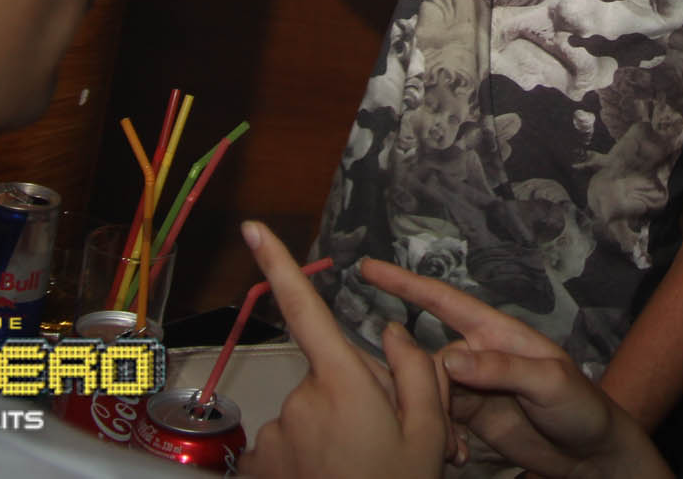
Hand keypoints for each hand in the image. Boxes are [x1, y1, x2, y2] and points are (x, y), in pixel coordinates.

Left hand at [237, 224, 452, 478]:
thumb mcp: (430, 432)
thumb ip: (418, 370)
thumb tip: (390, 331)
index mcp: (343, 383)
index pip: (306, 310)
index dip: (279, 265)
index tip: (252, 229)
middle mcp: (299, 401)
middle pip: (331, 374)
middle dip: (358, 394)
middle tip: (389, 438)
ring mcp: (273, 436)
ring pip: (310, 413)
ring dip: (334, 431)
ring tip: (363, 466)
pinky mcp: (257, 465)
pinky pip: (288, 445)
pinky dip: (307, 458)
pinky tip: (334, 476)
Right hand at [360, 258, 669, 478]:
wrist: (592, 454)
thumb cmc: (582, 407)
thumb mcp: (549, 381)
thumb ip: (501, 368)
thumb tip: (448, 358)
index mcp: (496, 333)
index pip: (444, 301)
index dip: (405, 283)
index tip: (368, 267)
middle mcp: (479, 355)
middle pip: (427, 360)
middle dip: (420, 387)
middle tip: (438, 423)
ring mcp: (473, 387)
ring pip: (428, 393)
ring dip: (432, 419)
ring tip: (453, 448)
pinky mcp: (472, 418)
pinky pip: (439, 418)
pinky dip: (441, 436)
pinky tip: (457, 455)